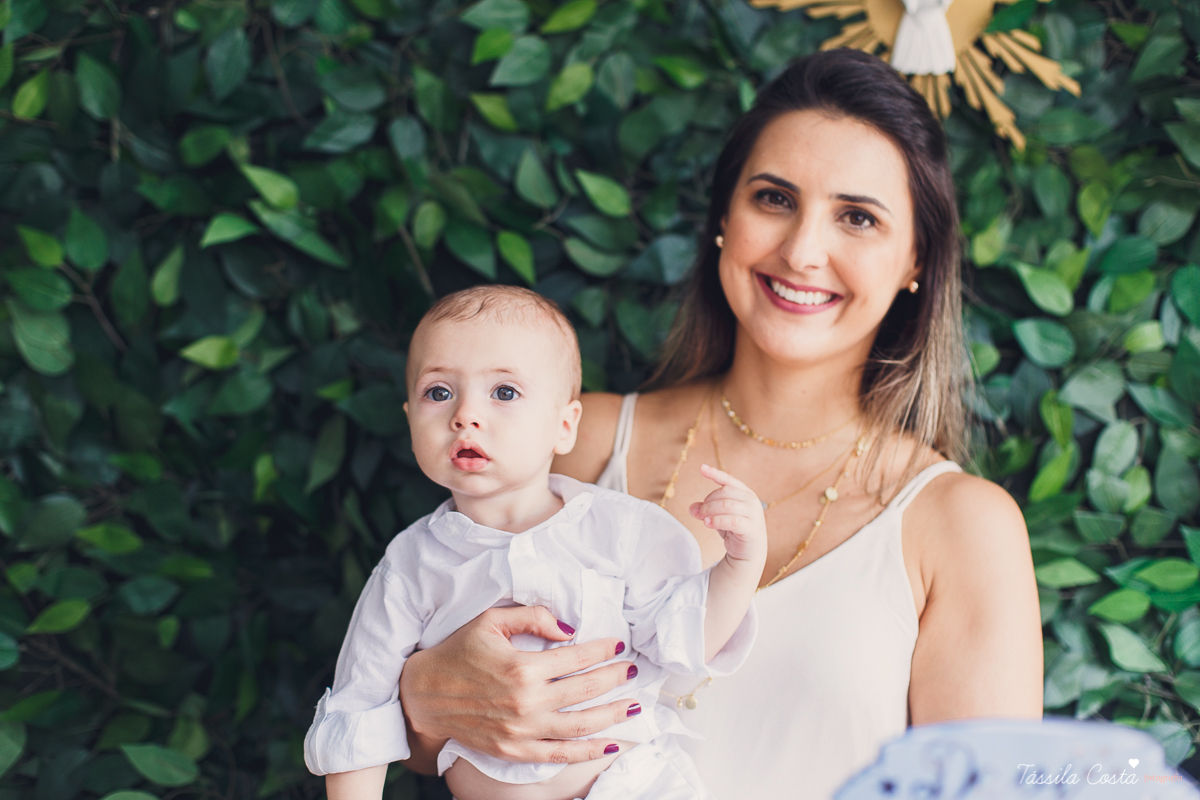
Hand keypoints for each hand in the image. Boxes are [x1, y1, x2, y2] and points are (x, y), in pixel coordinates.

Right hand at [398, 605, 639, 769]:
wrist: (424, 694)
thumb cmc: (458, 652)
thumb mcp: (490, 621)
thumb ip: (532, 617)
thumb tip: (569, 628)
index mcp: (522, 667)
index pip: (576, 658)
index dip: (602, 650)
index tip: (618, 645)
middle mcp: (526, 702)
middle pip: (585, 691)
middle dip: (615, 679)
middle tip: (633, 671)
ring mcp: (522, 731)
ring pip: (580, 726)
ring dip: (612, 716)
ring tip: (633, 706)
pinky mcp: (514, 751)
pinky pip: (560, 754)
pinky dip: (588, 751)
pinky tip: (611, 744)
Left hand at [689, 463, 767, 565]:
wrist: (749, 552)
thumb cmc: (734, 530)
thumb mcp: (718, 516)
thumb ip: (706, 510)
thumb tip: (692, 508)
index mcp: (745, 493)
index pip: (729, 480)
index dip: (715, 473)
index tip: (701, 468)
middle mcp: (751, 500)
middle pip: (724, 492)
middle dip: (707, 501)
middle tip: (697, 512)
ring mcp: (753, 513)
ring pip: (726, 505)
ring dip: (709, 510)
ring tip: (701, 519)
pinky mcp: (752, 528)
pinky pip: (732, 520)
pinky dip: (717, 520)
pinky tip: (707, 523)